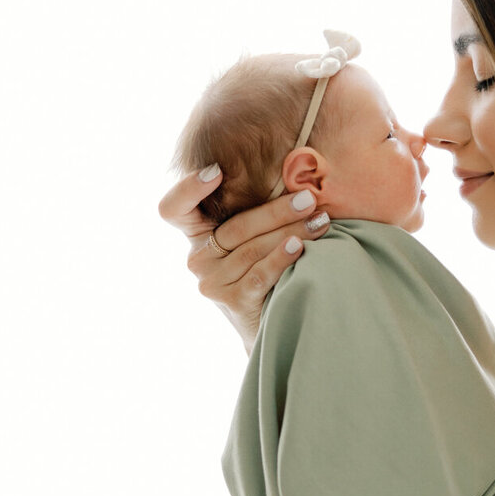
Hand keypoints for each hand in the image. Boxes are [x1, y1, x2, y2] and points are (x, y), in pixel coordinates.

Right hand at [158, 169, 329, 352]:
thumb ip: (254, 214)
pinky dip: (281, 258)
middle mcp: (197, 260)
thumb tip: (296, 179)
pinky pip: (259, 274)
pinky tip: (299, 246)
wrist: (269, 324)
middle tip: (309, 198)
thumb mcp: (251, 240)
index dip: (188, 188)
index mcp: (197, 236)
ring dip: (292, 231)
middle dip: (277, 210)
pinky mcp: (232, 301)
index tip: (216, 171)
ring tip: (320, 220)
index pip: (173, 208)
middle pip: (236, 227)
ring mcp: (212, 283)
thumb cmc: (264, 271)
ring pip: (253, 248)